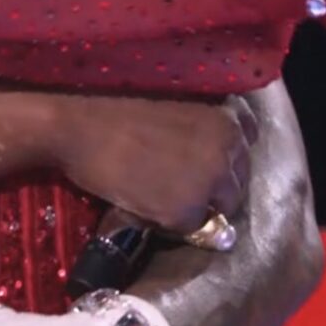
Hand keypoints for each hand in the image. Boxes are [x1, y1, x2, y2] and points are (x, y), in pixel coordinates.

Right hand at [48, 94, 256, 234]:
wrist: (77, 125)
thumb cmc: (115, 102)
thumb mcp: (175, 98)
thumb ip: (203, 118)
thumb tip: (214, 146)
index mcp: (229, 114)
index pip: (248, 139)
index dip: (225, 149)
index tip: (204, 153)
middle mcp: (229, 147)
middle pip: (238, 179)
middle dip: (215, 183)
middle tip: (178, 179)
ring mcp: (210, 181)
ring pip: (220, 208)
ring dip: (198, 204)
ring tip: (162, 192)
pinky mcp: (186, 211)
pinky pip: (190, 227)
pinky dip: (172, 221)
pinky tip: (147, 203)